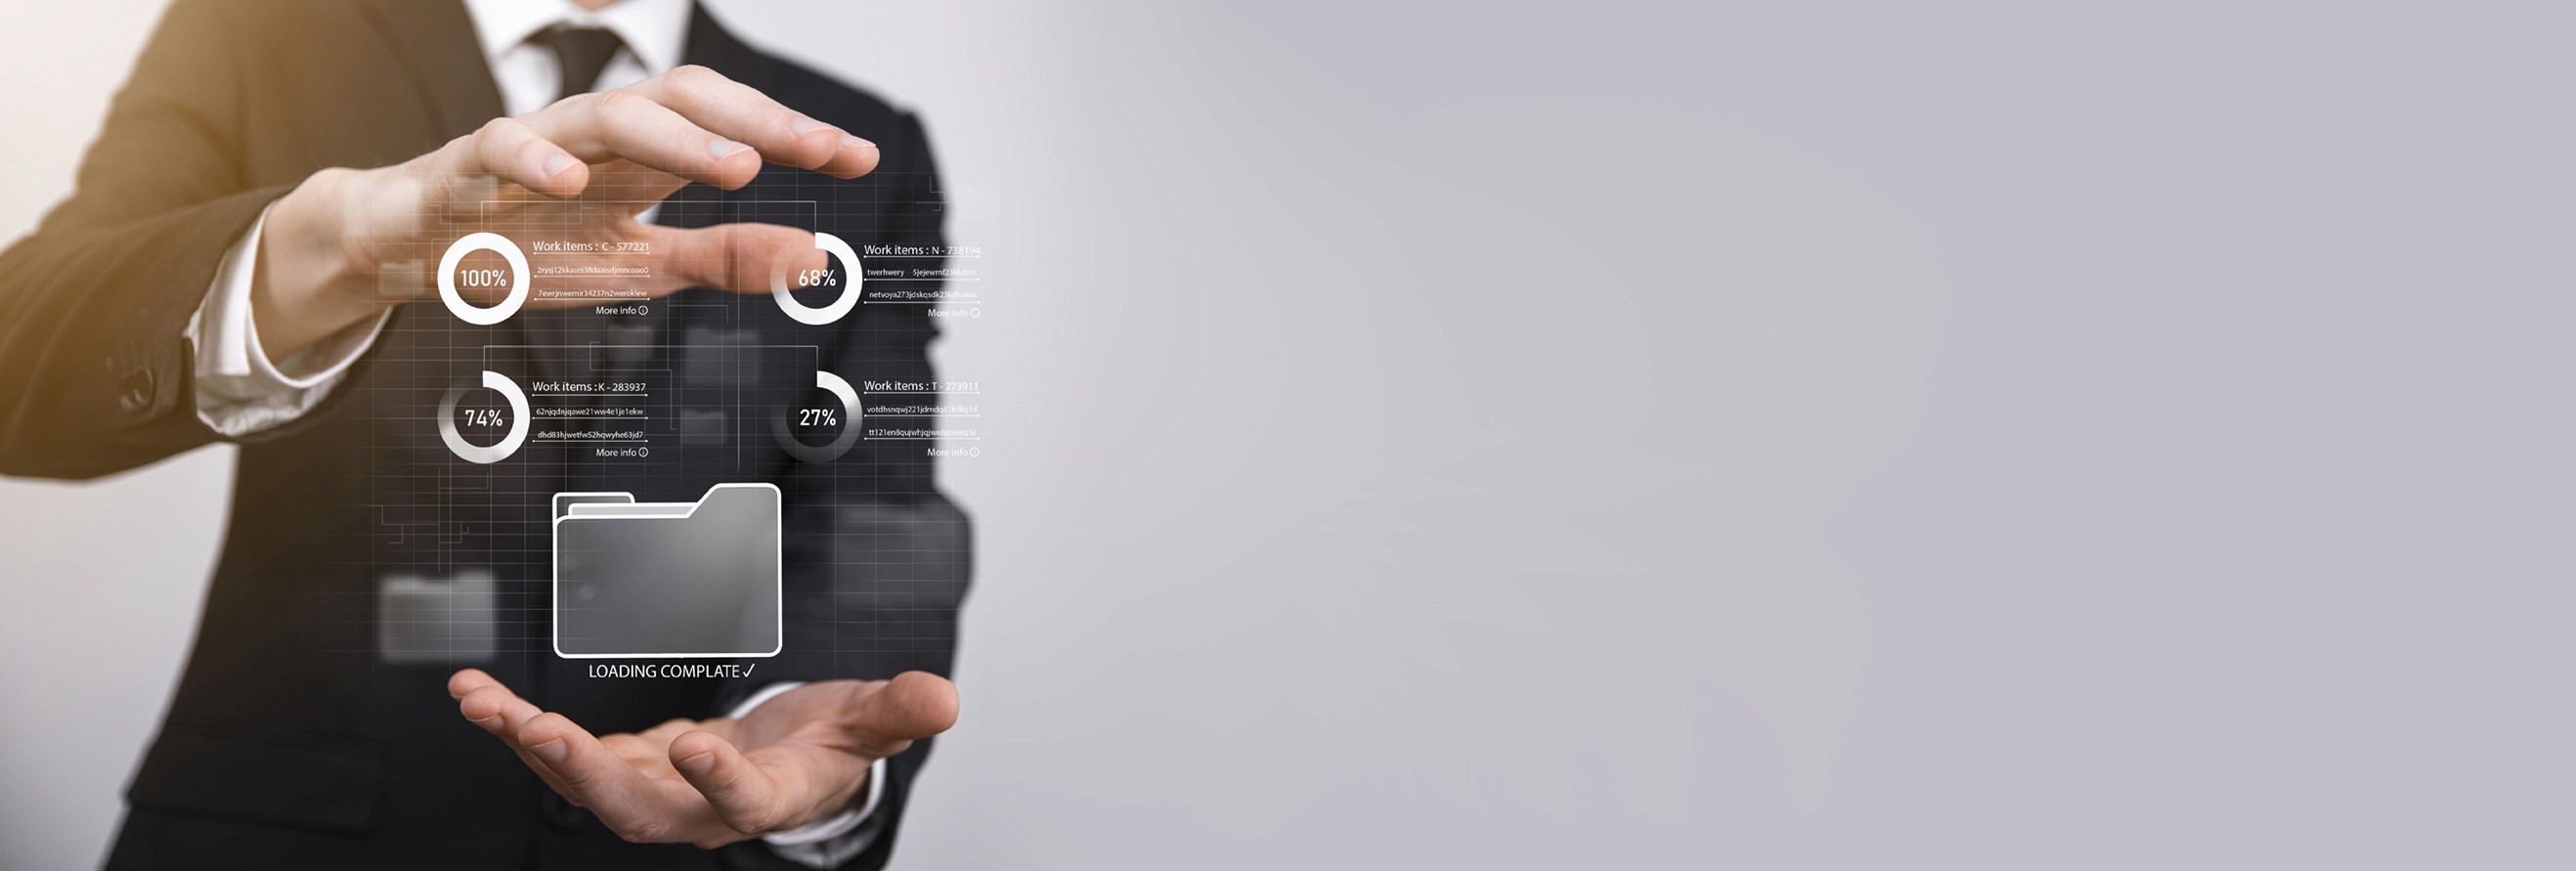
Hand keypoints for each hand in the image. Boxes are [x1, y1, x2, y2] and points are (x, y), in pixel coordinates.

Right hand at [253, 65, 877, 360]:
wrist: (415, 249)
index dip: (794, 136)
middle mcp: (600, 138)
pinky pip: (500, 148)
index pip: (731, 126)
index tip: (857, 156)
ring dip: (676, 139)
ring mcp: (536, 145)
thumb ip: (725, 259)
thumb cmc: (530, 244)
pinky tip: (570, 181)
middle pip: (683, 100)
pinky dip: (536, 160)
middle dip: (754, 120)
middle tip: (814, 148)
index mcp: (646, 158)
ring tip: (734, 167)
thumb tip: (815, 256)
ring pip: (609, 116)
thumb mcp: (642, 266)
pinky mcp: (469, 169)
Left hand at [448, 668, 957, 846]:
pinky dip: (517, 728)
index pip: (741, 799)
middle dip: (584, 771)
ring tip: (485, 704)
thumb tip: (942, 699)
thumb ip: (899, 710)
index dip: (717, 779)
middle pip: (636, 808)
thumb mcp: (870, 719)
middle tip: (541, 729)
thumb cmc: (826, 743)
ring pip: (582, 783)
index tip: (693, 744)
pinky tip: (481, 698)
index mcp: (765, 795)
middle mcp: (698, 805)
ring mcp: (654, 789)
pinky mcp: (624, 766)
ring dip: (529, 745)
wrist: (792, 765)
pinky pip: (562, 754)